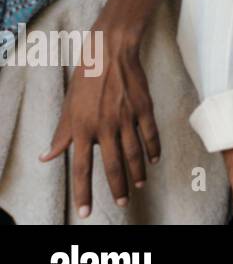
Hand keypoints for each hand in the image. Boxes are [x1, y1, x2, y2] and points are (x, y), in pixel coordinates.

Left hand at [40, 27, 158, 218]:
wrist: (110, 52)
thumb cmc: (86, 78)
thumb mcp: (68, 107)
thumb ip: (61, 134)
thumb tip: (47, 156)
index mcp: (82, 128)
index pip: (80, 167)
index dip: (83, 192)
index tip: (86, 211)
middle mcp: (104, 126)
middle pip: (112, 165)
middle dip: (117, 187)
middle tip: (123, 202)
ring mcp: (126, 118)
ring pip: (133, 153)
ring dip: (137, 172)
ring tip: (140, 185)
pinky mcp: (143, 108)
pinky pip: (150, 134)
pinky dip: (153, 149)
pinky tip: (154, 159)